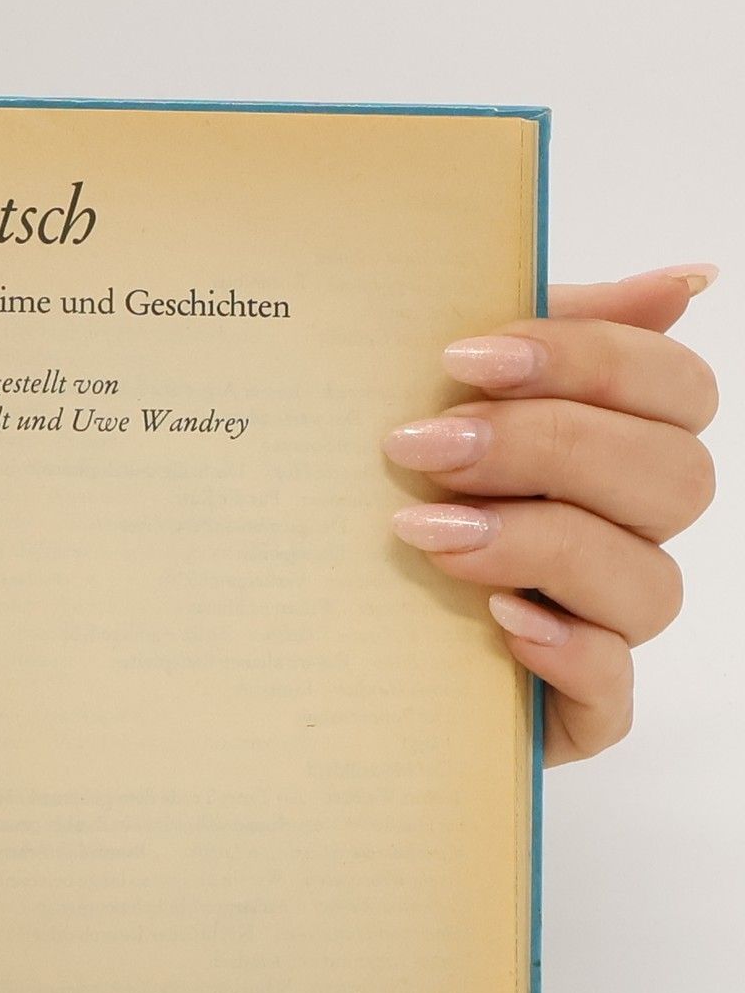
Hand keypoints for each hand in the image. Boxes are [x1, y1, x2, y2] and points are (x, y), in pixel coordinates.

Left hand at [384, 265, 719, 764]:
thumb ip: (543, 326)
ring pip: (649, 583)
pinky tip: (497, 618)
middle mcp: (629, 533)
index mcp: (618, 444)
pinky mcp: (574, 710)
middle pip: (674, 480)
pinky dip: (564, 650)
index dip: (588, 362)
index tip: (463, 360)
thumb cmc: (392, 487)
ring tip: (425, 534)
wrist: (310, 620)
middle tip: (422, 449)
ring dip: (538, 544)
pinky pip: (610, 690)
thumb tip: (682, 282)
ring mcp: (607, 625)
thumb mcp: (443, 396)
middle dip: (548, 450)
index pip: (676, 389)